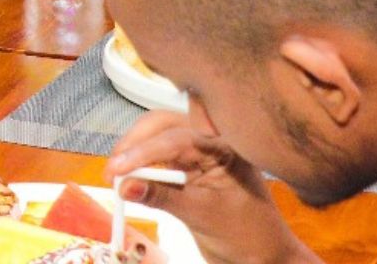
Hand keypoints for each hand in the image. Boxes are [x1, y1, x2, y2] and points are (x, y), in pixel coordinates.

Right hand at [106, 111, 317, 263]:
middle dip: (134, 143)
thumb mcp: (201, 215)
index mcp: (225, 147)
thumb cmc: (245, 234)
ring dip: (135, 151)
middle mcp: (212, 141)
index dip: (142, 152)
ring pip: (157, 136)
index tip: (117, 170)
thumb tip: (125, 186)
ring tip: (118, 176)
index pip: (176, 139)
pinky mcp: (188, 166)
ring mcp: (199, 152)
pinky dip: (141, 164)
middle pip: (163, 125)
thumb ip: (162, 197)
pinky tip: (131, 177)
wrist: (263, 254)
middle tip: (113, 171)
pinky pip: (159, 155)